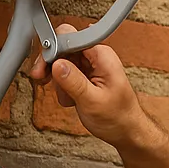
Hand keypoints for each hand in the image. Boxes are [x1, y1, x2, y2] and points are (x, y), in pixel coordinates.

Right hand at [26, 24, 148, 146]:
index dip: (54, 48)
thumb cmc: (118, 117)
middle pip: (62, 48)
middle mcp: (96, 56)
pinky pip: (65, 75)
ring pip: (61, 62)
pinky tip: (72, 100)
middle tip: (43, 79)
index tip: (44, 64)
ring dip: (59, 81)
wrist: (126, 131)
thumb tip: (56, 63)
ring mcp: (90, 65)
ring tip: (69, 98)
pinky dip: (63, 88)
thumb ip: (74, 81)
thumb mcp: (93, 101)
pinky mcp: (85, 75)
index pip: (71, 36)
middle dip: (51, 66)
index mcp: (102, 55)